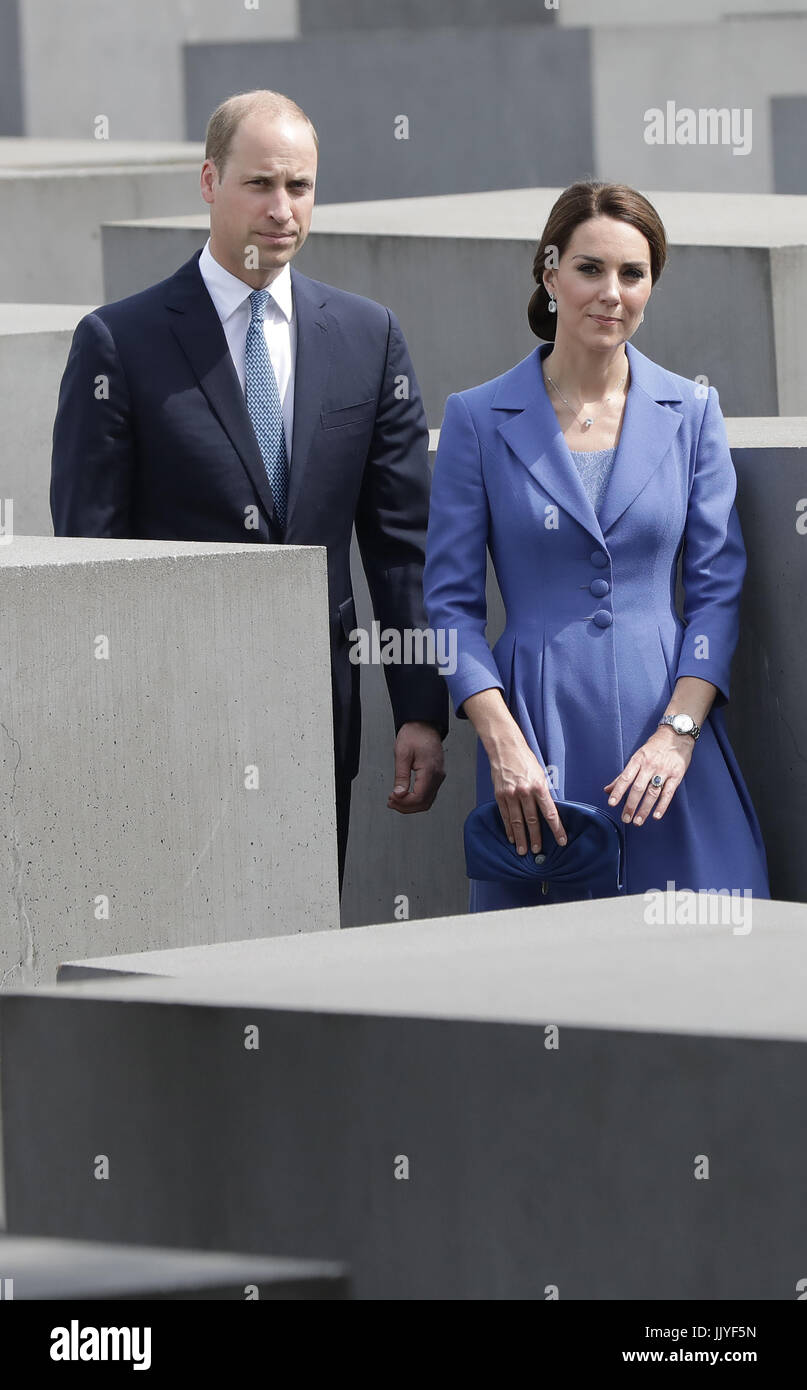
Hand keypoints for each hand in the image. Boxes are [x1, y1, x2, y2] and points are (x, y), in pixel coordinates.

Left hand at [387, 721, 444, 813]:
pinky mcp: (436, 776)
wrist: (424, 725)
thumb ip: (401, 776)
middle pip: (424, 803)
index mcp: (430, 771)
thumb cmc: (414, 735)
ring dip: (411, 805)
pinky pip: (428, 794)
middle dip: (406, 807)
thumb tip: (399, 794)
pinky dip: (416, 799)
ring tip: (395, 801)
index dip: (404, 802)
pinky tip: (405, 796)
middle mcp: (437, 776)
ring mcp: (438, 776)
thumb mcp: (402, 754)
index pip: (419, 797)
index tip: (392, 799)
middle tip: (391, 802)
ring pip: (427, 801)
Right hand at [488, 733, 566, 855]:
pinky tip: (511, 837)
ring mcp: (511, 794)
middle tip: (537, 851)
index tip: (561, 841)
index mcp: (539, 786)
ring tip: (523, 850)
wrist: (505, 748)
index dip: (556, 829)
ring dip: (521, 837)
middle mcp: (525, 792)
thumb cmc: (525, 760)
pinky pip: (505, 815)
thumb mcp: (540, 774)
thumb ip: (543, 792)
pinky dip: (509, 828)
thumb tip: (548, 810)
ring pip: (517, 821)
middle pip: (532, 820)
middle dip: (536, 837)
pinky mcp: (500, 795)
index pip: (550, 813)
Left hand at [604, 727, 693, 825]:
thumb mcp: (637, 757)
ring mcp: (664, 770)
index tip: (612, 803)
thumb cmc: (654, 747)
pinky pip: (668, 793)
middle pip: (638, 788)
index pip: (625, 778)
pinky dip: (662, 805)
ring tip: (638, 821)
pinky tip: (656, 816)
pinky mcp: (676, 775)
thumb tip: (607, 790)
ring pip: (652, 793)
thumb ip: (623, 775)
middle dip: (630, 805)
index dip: (618, 791)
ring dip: (644, 809)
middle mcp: (649, 765)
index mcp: (638, 760)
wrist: (677, 734)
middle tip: (625, 819)